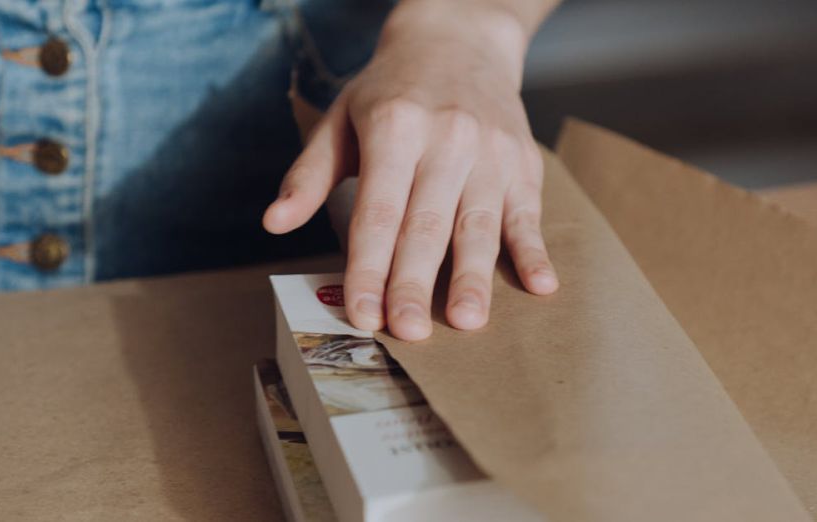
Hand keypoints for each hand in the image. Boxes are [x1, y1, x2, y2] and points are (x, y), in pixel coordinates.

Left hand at [263, 0, 558, 340]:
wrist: (460, 40)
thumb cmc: (391, 90)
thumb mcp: (340, 119)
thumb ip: (309, 174)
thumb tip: (275, 222)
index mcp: (395, 130)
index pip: (378, 214)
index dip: (369, 268)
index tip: (363, 314)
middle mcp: (446, 140)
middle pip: (428, 227)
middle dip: (416, 284)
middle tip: (410, 333)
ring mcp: (491, 152)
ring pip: (480, 225)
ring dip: (475, 277)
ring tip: (469, 322)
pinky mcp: (522, 163)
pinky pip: (529, 213)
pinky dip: (535, 251)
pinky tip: (541, 286)